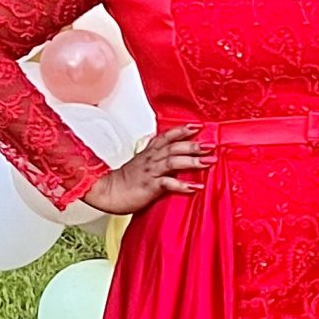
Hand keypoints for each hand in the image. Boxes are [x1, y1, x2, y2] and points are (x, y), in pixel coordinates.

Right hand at [82, 126, 211, 212]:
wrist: (107, 192)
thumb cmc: (124, 181)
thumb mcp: (141, 165)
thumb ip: (155, 159)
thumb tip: (172, 158)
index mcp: (149, 153)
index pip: (167, 137)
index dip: (181, 130)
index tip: (197, 126)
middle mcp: (151, 160)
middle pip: (174, 147)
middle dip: (193, 145)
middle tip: (211, 145)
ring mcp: (151, 172)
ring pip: (173, 162)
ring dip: (192, 161)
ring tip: (208, 162)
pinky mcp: (150, 186)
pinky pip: (168, 184)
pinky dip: (182, 185)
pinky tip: (195, 187)